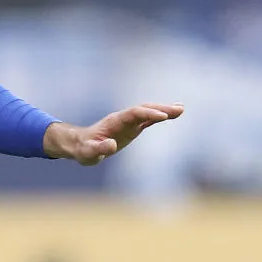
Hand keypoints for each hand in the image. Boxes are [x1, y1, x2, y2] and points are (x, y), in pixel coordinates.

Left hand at [44, 102, 184, 165]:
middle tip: (179, 109)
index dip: (148, 113)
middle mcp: (124, 118)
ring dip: (164, 110)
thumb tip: (112, 146)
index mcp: (115, 122)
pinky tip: (173, 114)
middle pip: (145, 109)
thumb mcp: (88, 153)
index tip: (162, 116)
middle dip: (161, 109)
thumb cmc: (83, 150)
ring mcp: (129, 122)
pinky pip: (149, 120)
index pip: (134, 113)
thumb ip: (99, 149)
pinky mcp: (132, 128)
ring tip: (181, 109)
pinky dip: (160, 117)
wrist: (80, 145)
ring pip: (148, 112)